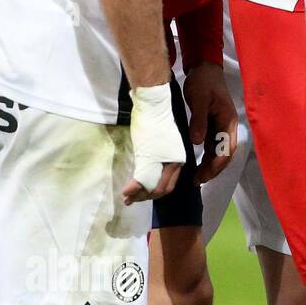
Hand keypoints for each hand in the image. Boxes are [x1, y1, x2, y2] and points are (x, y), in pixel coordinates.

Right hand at [122, 83, 185, 204]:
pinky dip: (135, 187)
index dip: (155, 192)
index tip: (143, 196)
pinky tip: (126, 192)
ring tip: (127, 199)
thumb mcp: (159, 140)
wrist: (153, 104)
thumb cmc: (154, 117)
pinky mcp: (151, 156)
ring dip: (139, 195)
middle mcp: (175, 162)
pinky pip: (144, 177)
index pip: (168, 183)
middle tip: (132, 200)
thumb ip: (157, 155)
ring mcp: (164, 160)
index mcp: (179, 158)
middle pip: (162, 189)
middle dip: (146, 197)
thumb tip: (147, 164)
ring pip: (153, 186)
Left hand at [182, 61, 237, 183]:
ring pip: (219, 153)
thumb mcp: (198, 98)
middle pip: (224, 155)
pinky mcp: (215, 127)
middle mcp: (228, 128)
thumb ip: (199, 120)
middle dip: (213, 170)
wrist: (204, 68)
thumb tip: (197, 142)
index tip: (202, 176)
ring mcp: (222, 128)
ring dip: (210, 166)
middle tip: (197, 181)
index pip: (225, 150)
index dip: (214, 166)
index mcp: (228, 122)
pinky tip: (198, 165)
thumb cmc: (203, 81)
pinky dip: (207, 158)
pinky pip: (213, 147)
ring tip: (196, 178)